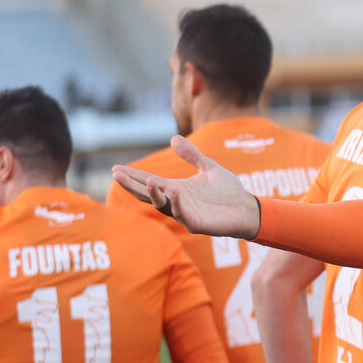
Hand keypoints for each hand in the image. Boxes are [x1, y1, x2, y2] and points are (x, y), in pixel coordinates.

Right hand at [111, 135, 260, 238]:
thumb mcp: (208, 167)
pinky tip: (173, 191)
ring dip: (153, 193)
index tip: (115, 168)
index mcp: (177, 188)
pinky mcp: (196, 223)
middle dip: (133, 185)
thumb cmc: (228, 191)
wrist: (247, 208)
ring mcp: (185, 213)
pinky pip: (182, 214)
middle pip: (148, 194)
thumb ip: (192, 155)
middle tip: (116, 175)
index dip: (133, 176)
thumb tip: (173, 139)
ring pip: (162, 205)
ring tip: (147, 179)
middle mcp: (176, 201)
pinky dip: (176, 203)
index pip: (149, 181)